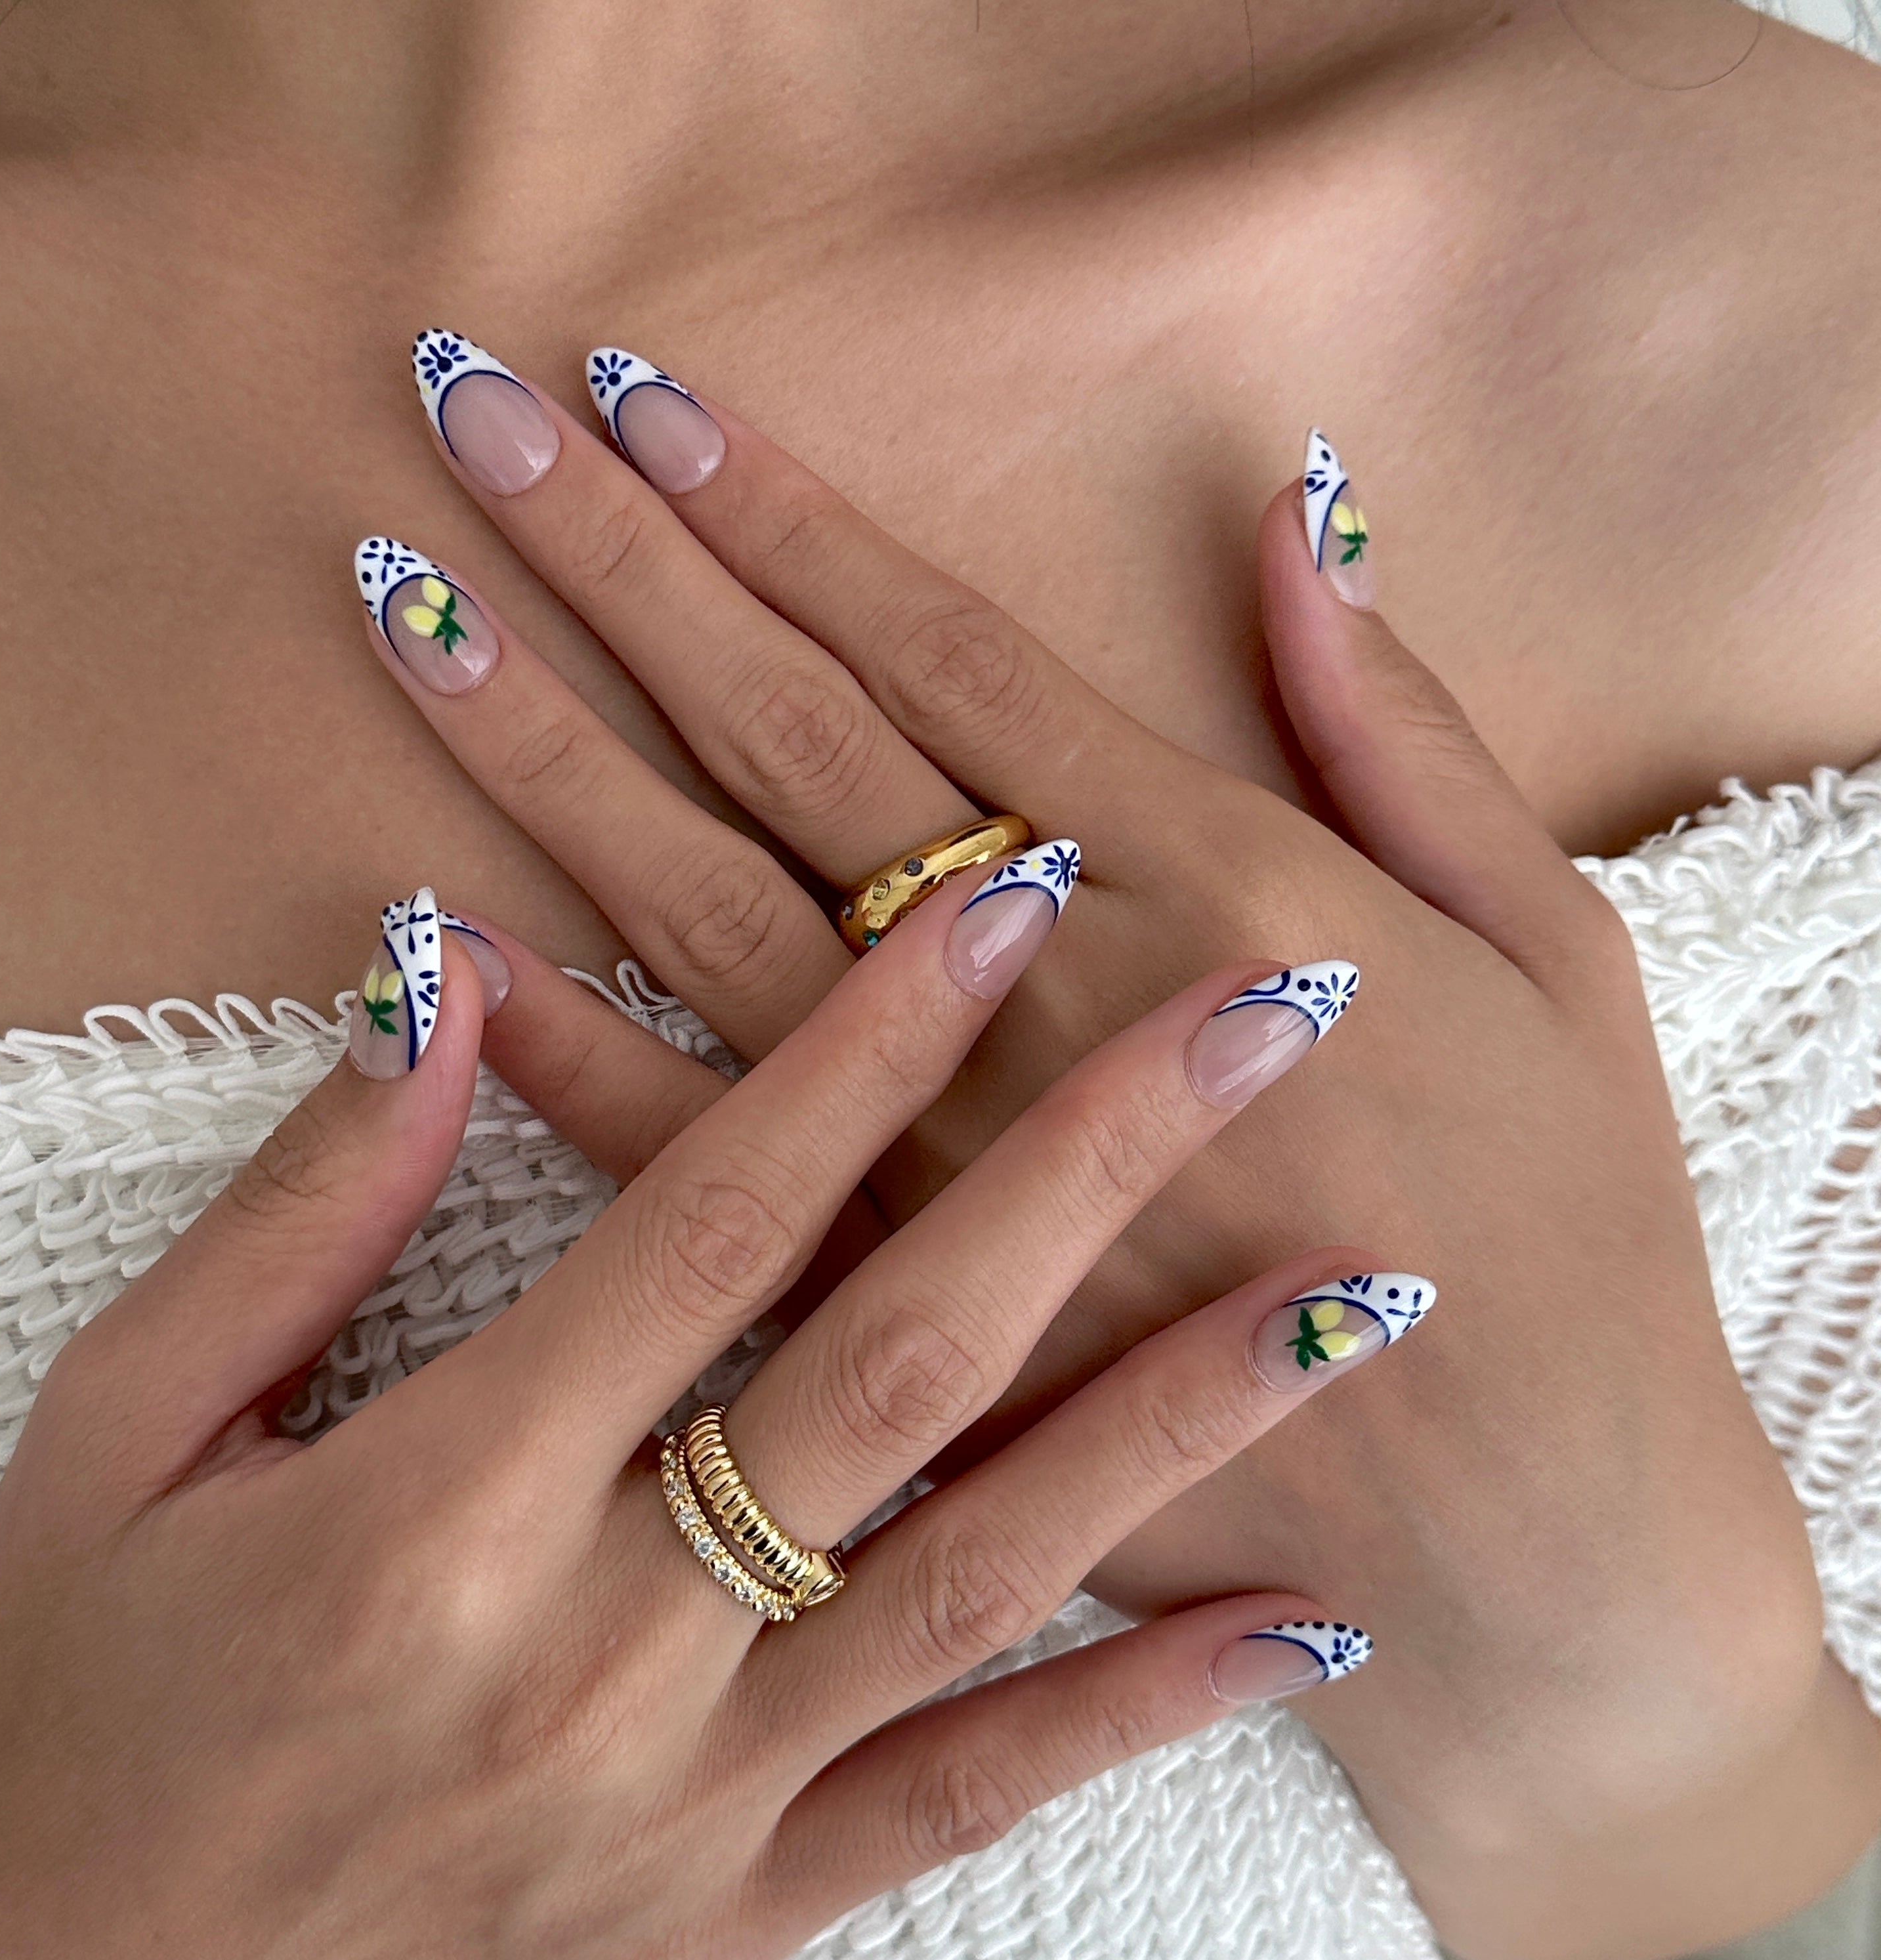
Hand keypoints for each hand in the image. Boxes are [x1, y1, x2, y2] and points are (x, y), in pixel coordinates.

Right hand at [0, 878, 1393, 1959]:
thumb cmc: (66, 1725)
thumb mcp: (117, 1439)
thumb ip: (297, 1208)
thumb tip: (435, 984)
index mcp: (441, 1501)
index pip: (712, 1217)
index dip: (873, 1040)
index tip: (1014, 892)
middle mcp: (605, 1648)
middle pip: (904, 1362)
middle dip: (1101, 1167)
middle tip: (1269, 1018)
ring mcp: (698, 1800)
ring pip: (992, 1572)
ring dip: (1187, 1417)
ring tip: (1362, 1291)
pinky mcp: (742, 1922)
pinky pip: (976, 1802)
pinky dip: (1146, 1708)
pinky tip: (1302, 1625)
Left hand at [362, 335, 1880, 1959]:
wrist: (1532, 1540)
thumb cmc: (1571, 1234)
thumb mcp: (1556, 949)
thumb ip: (1405, 735)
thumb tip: (1300, 523)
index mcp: (1207, 884)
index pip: (943, 657)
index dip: (789, 519)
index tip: (649, 401)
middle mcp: (1046, 999)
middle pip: (790, 743)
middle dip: (629, 573)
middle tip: (477, 420)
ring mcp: (946, 1156)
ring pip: (703, 916)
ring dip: (548, 761)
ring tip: (407, 617)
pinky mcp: (898, 1301)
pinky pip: (697, 1160)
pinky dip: (565, 1046)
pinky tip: (439, 939)